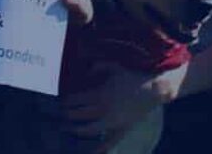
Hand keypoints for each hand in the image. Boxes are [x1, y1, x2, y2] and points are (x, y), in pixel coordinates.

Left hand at [62, 62, 186, 152]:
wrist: (152, 89)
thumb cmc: (132, 77)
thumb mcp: (114, 67)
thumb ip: (98, 66)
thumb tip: (87, 69)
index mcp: (100, 94)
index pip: (78, 100)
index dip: (68, 102)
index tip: (61, 103)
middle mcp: (104, 109)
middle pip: (81, 114)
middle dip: (68, 115)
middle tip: (60, 115)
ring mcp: (113, 121)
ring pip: (90, 129)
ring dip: (77, 129)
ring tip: (68, 128)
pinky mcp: (122, 129)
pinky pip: (110, 141)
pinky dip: (100, 148)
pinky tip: (92, 153)